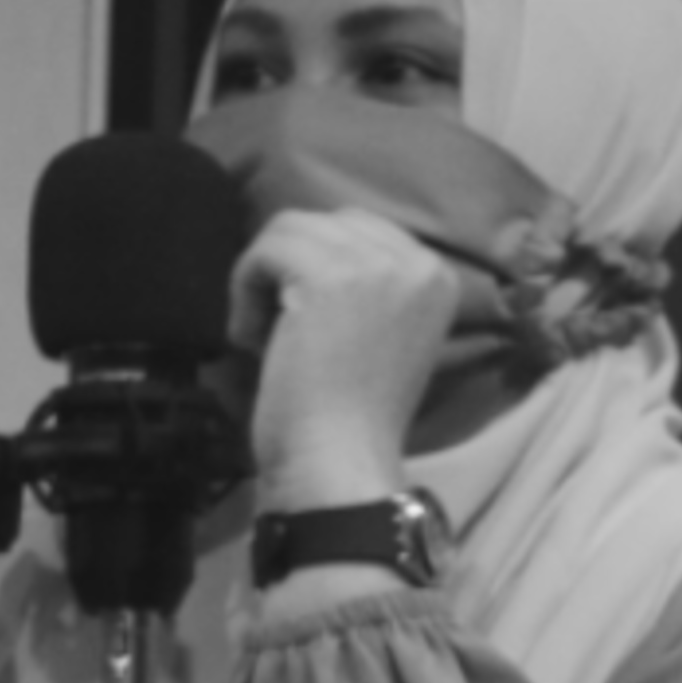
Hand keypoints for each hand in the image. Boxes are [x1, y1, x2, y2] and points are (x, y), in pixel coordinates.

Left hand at [230, 204, 463, 510]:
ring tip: (266, 335)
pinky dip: (243, 293)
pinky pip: (264, 250)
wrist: (340, 461)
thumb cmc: (352, 413)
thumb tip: (305, 236)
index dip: (316, 267)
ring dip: (262, 279)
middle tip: (283, 329)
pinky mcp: (329, 276)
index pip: (359, 228)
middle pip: (325, 221)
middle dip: (290, 267)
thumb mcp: (383, 331)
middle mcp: (418, 261)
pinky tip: (253, 340)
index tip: (310, 326)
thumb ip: (367, 281)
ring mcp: (376, 266)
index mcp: (437, 275)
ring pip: (288, 228)